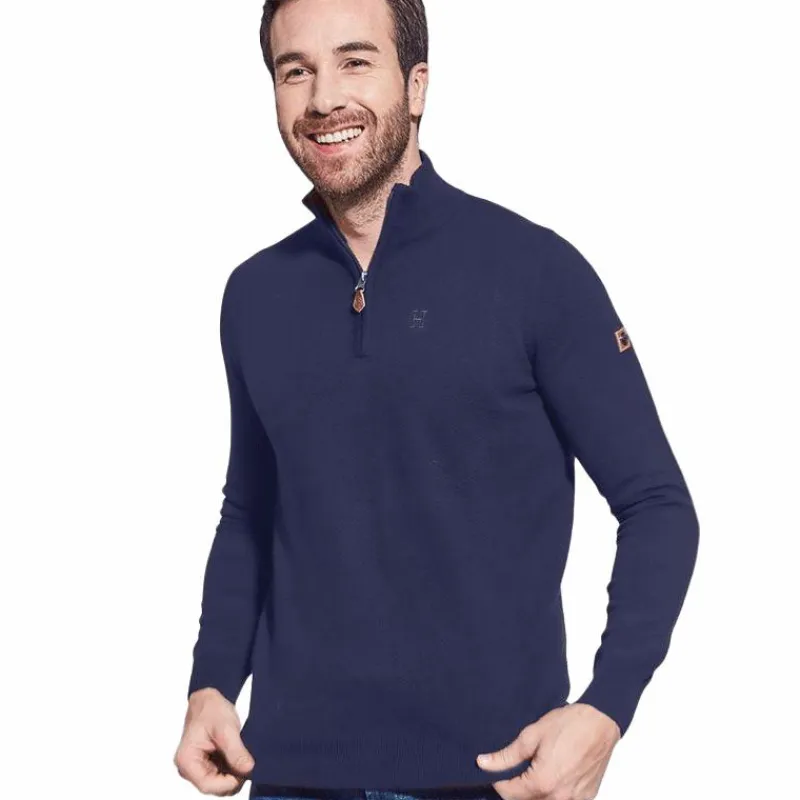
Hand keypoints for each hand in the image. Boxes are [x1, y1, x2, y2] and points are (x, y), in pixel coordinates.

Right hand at [174, 687, 254, 795]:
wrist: (208, 699)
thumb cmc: (210, 709)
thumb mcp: (226, 728)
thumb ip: (236, 751)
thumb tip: (248, 769)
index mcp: (186, 760)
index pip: (207, 785)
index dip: (228, 783)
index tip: (244, 772)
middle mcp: (188, 768)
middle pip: (213, 786)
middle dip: (231, 778)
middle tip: (246, 761)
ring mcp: (197, 767)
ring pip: (218, 782)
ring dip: (232, 773)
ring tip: (240, 754)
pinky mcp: (206, 764)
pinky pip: (220, 774)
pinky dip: (231, 768)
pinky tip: (236, 755)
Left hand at [475, 703, 620, 799]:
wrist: (600, 722)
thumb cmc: (569, 724)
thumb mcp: (531, 735)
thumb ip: (507, 755)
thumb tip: (483, 763)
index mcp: (542, 782)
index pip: (509, 794)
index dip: (498, 783)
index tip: (495, 773)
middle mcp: (559, 797)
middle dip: (516, 790)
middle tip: (516, 771)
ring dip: (534, 793)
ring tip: (534, 771)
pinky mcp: (586, 798)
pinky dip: (553, 794)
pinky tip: (552, 776)